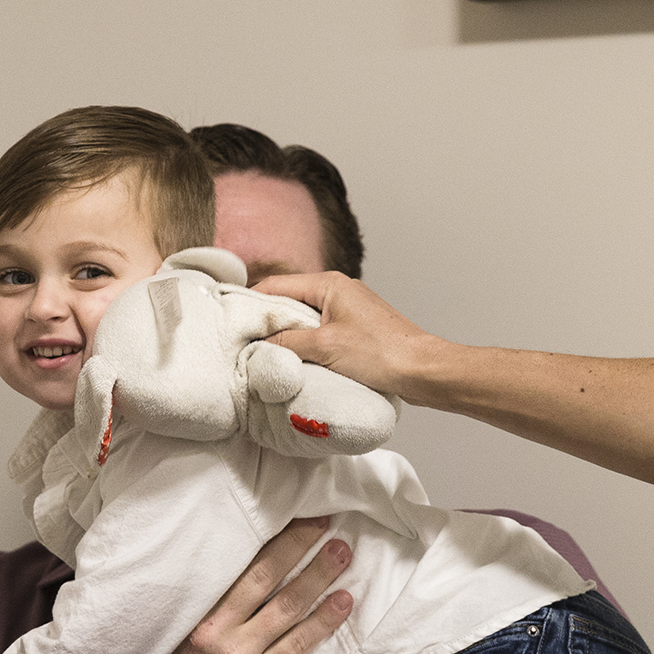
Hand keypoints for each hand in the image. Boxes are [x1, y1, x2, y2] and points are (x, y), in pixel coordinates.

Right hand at [112, 517, 353, 653]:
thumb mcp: (176, 639)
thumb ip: (206, 613)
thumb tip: (237, 582)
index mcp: (195, 612)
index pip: (236, 565)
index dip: (267, 539)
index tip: (291, 516)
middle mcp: (216, 627)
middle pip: (263, 575)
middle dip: (297, 545)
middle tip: (325, 521)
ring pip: (285, 606)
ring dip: (317, 576)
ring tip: (342, 553)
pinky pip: (296, 646)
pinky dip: (321, 622)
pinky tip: (342, 604)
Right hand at [254, 273, 443, 402]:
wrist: (421, 370)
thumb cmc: (380, 352)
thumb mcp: (324, 347)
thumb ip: (288, 341)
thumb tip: (261, 343)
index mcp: (328, 283)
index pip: (275, 286)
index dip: (250, 303)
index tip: (231, 321)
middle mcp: (337, 289)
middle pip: (288, 300)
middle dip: (267, 321)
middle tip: (245, 342)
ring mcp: (347, 309)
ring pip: (303, 318)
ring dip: (287, 334)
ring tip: (267, 353)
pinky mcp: (355, 328)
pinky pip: (319, 331)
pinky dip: (305, 343)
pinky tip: (296, 360)